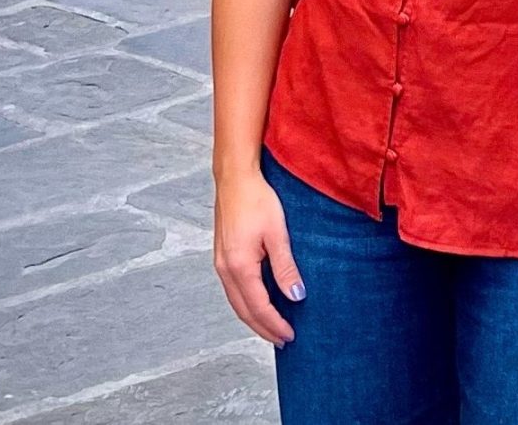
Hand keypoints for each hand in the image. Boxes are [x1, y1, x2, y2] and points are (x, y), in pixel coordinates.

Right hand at [213, 169, 304, 347]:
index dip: (275, 324)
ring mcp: (220, 263)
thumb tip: (296, 296)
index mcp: (239, 266)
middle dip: (263, 328)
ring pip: (236, 302)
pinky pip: (233, 289)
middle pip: (244, 311)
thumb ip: (286, 267)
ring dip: (253, 318)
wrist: (235, 178)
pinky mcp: (221, 256)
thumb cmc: (257, 199)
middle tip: (283, 340)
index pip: (259, 307)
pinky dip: (246, 303)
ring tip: (271, 328)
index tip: (290, 336)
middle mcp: (225, 269)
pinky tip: (258, 302)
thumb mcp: (277, 233)